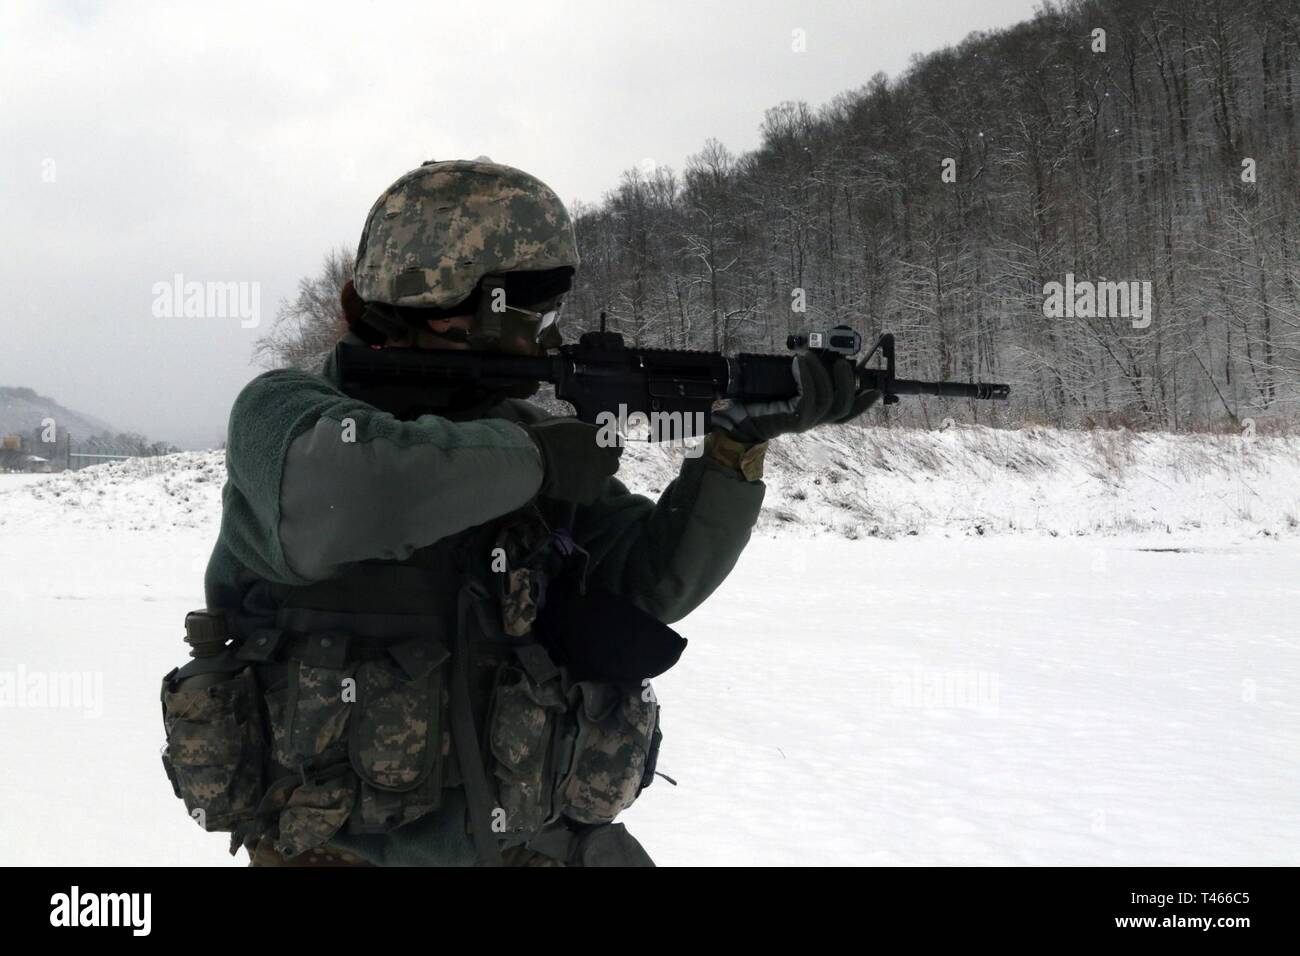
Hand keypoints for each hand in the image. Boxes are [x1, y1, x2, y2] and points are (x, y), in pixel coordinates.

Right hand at [524, 418, 622, 504]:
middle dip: (602, 465)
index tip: (598, 451)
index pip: (618, 445)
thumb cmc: (546, 435)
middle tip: (584, 466)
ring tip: (572, 477)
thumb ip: (584, 430)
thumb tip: (585, 433)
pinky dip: (580, 493)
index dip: (608, 449)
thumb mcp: (569, 423)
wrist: (535, 457)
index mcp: (601, 438)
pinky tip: (566, 487)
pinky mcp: (590, 493)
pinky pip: (589, 494)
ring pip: (600, 481)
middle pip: (613, 464)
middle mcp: (605, 457)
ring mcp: (599, 477)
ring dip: (591, 479)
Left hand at [712, 353, 880, 442]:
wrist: (737, 421)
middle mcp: (814, 421)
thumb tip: (810, 354)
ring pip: (828, 400)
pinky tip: (800, 363)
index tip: (876, 391)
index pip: (846, 413)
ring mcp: (805, 423)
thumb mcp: (783, 387)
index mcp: (815, 414)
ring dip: (822, 373)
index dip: (863, 404)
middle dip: (846, 383)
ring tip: (809, 355)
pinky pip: (809, 398)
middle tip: (841, 362)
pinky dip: (808, 378)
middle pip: (843, 408)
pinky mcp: (794, 421)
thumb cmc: (758, 402)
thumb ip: (800, 378)